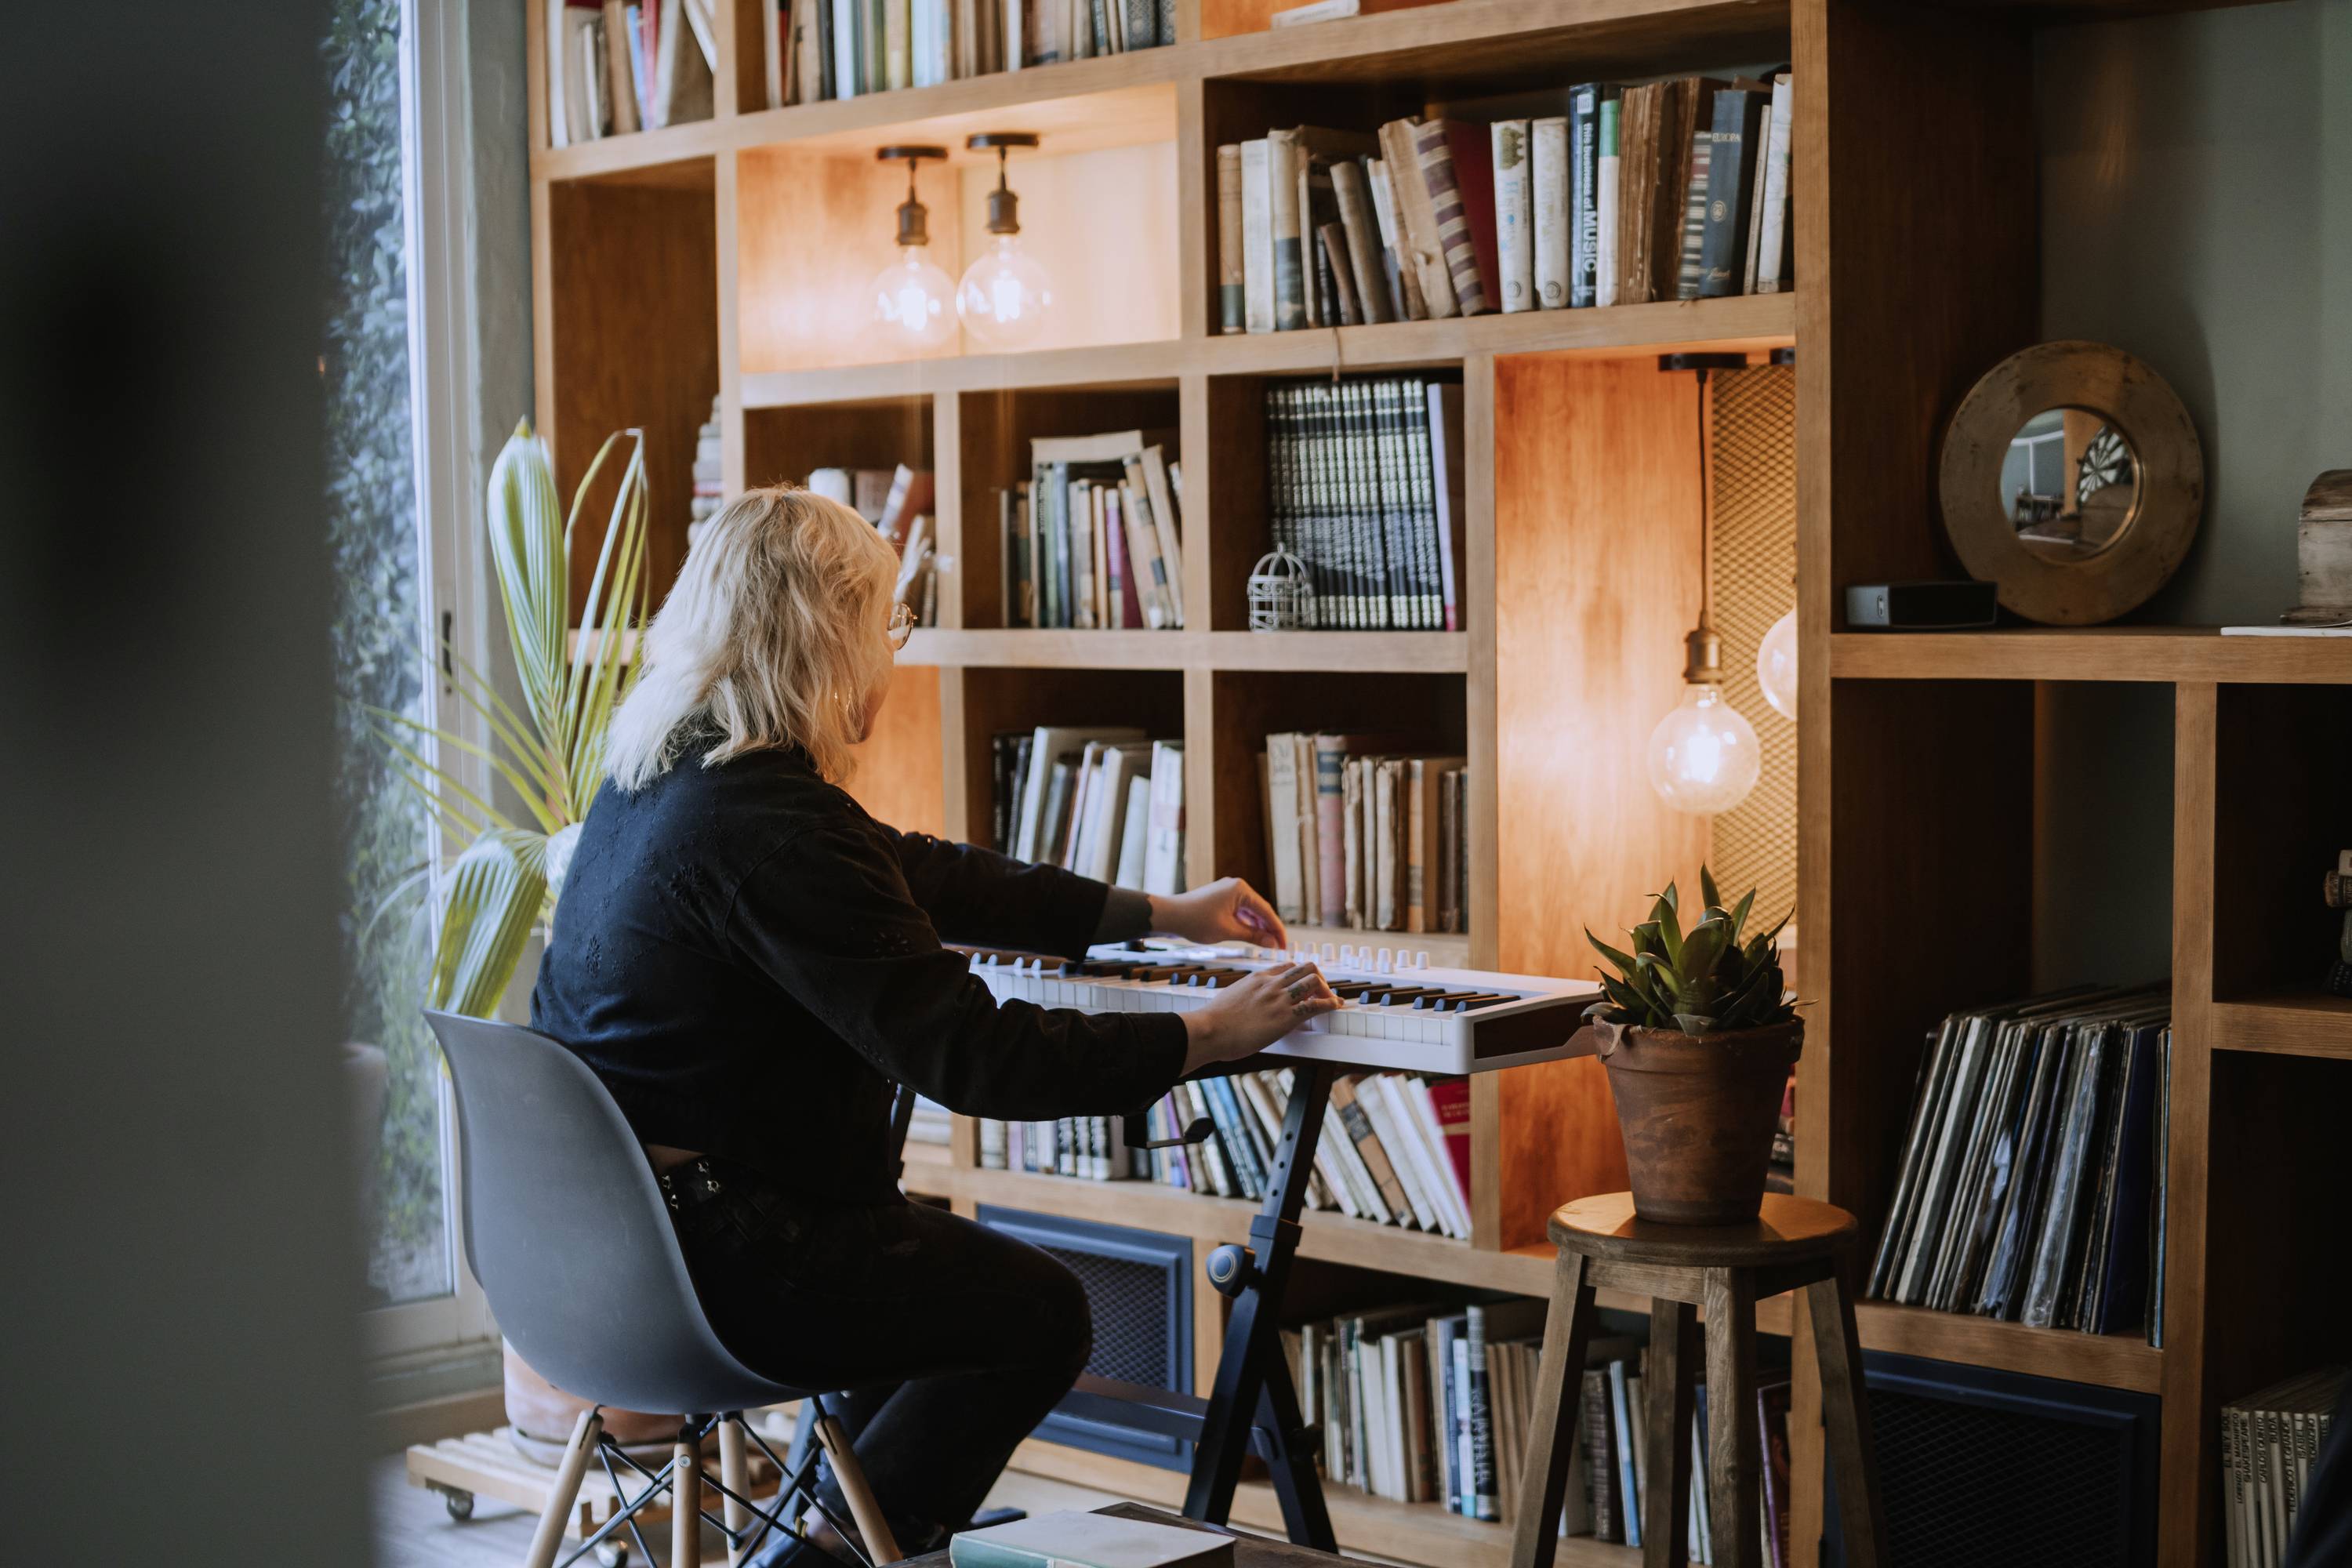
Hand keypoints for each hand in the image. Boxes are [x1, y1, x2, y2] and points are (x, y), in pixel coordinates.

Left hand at [1151, 877, 1288, 950]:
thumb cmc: (1196, 921)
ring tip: (1266, 944)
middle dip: (1269, 929)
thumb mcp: (1228, 931)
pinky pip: (1239, 912)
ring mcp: (1227, 892)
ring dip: (1258, 928)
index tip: (1284, 945)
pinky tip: (1251, 936)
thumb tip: (1272, 943)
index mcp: (1240, 890)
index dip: (1277, 930)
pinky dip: (1246, 924)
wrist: (1169, 916)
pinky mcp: (1220, 900)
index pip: (1266, 911)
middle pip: (1259, 910)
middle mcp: (1236, 887)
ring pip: (1249, 912)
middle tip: (1278, 947)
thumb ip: (1253, 936)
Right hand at [1181, 962, 1340, 1073]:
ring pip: (1314, 980)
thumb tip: (1246, 1006)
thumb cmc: (1213, 1021)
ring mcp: (1279, 999)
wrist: (1208, 1030)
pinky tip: (1335, 1006)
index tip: (1305, 985)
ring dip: (1326, 990)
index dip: (1300, 975)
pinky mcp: (1285, 1017)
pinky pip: (1315, 1005)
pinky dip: (1330, 1004)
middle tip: (1321, 992)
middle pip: (1306, 967)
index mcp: (1257, 978)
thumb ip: (1244, 997)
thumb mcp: (1231, 998)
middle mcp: (1271, 984)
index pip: (1287, 967)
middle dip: (1318, 978)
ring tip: (1330, 1000)